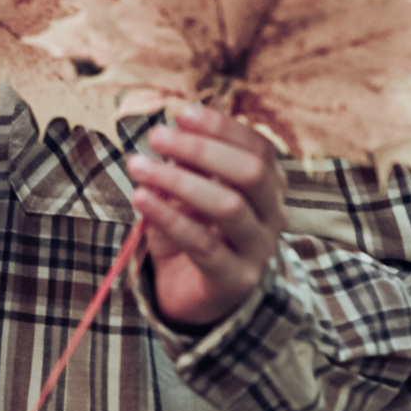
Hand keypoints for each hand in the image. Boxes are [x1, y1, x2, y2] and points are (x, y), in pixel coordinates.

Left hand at [125, 104, 286, 328]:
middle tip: (155, 137)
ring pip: (228, 206)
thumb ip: (189, 162)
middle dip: (201, 148)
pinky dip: (168, 216)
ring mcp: (258, 249)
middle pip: (250, 172)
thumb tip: (176, 129)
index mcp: (269, 186)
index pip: (258, 147)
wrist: (196, 295)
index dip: (222, 126)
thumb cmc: (195, 231)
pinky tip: (141, 198)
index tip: (182, 114)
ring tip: (137, 166)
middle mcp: (272, 215)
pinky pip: (202, 243)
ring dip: (177, 180)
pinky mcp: (234, 278)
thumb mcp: (190, 190)